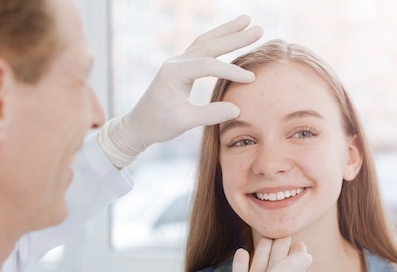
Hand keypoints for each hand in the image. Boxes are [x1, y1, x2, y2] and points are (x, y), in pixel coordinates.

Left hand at [98, 15, 262, 166]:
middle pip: (209, 44)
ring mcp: (177, 63)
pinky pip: (201, 49)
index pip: (208, 65)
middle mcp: (175, 62)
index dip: (231, 70)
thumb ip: (210, 114)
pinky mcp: (180, 68)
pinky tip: (228, 37)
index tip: (251, 79)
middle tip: (258, 28)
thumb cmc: (158, 124)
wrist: (138, 126)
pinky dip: (217, 41)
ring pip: (205, 41)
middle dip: (234, 36)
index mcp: (174, 72)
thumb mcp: (184, 122)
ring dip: (226, 31)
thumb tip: (238, 109)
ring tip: (246, 21)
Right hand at [177, 237, 311, 271]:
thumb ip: (286, 271)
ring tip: (264, 235)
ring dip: (262, 255)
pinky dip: (243, 266)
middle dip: (280, 251)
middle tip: (282, 231)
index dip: (297, 257)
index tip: (298, 238)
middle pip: (277, 271)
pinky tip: (242, 252)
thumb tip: (308, 255)